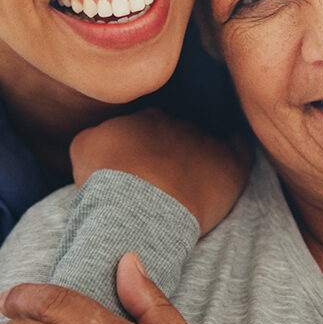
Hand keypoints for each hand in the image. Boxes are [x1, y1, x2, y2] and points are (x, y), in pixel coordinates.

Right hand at [70, 109, 249, 233]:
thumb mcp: (82, 148)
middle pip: (176, 134)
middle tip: (161, 181)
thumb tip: (103, 137)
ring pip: (205, 142)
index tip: (137, 169)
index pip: (146, 126)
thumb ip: (97, 134)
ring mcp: (205, 142)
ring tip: (190, 182)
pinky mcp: (230, 164)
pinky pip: (240, 149)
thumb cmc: (107, 182)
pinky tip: (232, 159)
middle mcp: (177, 123)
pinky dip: (236, 152)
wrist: (139, 205)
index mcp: (144, 118)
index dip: (142, 148)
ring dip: (199, 157)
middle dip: (170, 152)